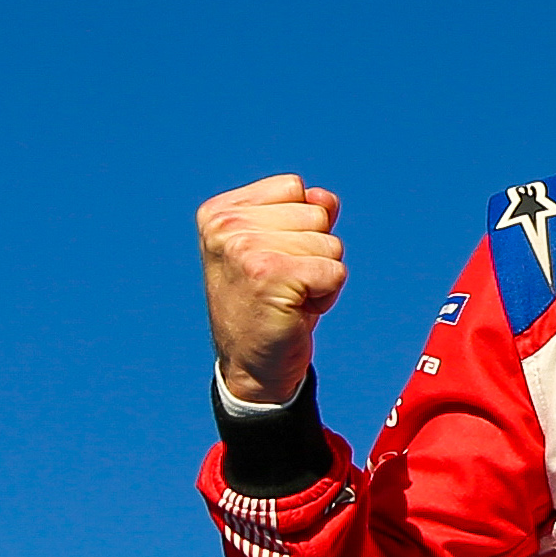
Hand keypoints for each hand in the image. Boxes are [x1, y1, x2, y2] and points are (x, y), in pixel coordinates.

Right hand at [199, 175, 347, 405]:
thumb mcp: (279, 246)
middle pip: (316, 213)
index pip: (295, 188)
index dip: (299, 226)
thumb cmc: (268, 304)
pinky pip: (335, 270)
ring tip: (288, 297)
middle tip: (283, 284)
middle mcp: (226, 225)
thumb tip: (325, 198)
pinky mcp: (270, 275)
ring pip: (329, 242)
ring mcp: (244, 248)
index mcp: (220, 211)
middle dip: (313, 252)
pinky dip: (327, 296)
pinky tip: (296, 311)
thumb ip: (302, 212)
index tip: (274, 260)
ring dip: (319, 274)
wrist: (252, 367)